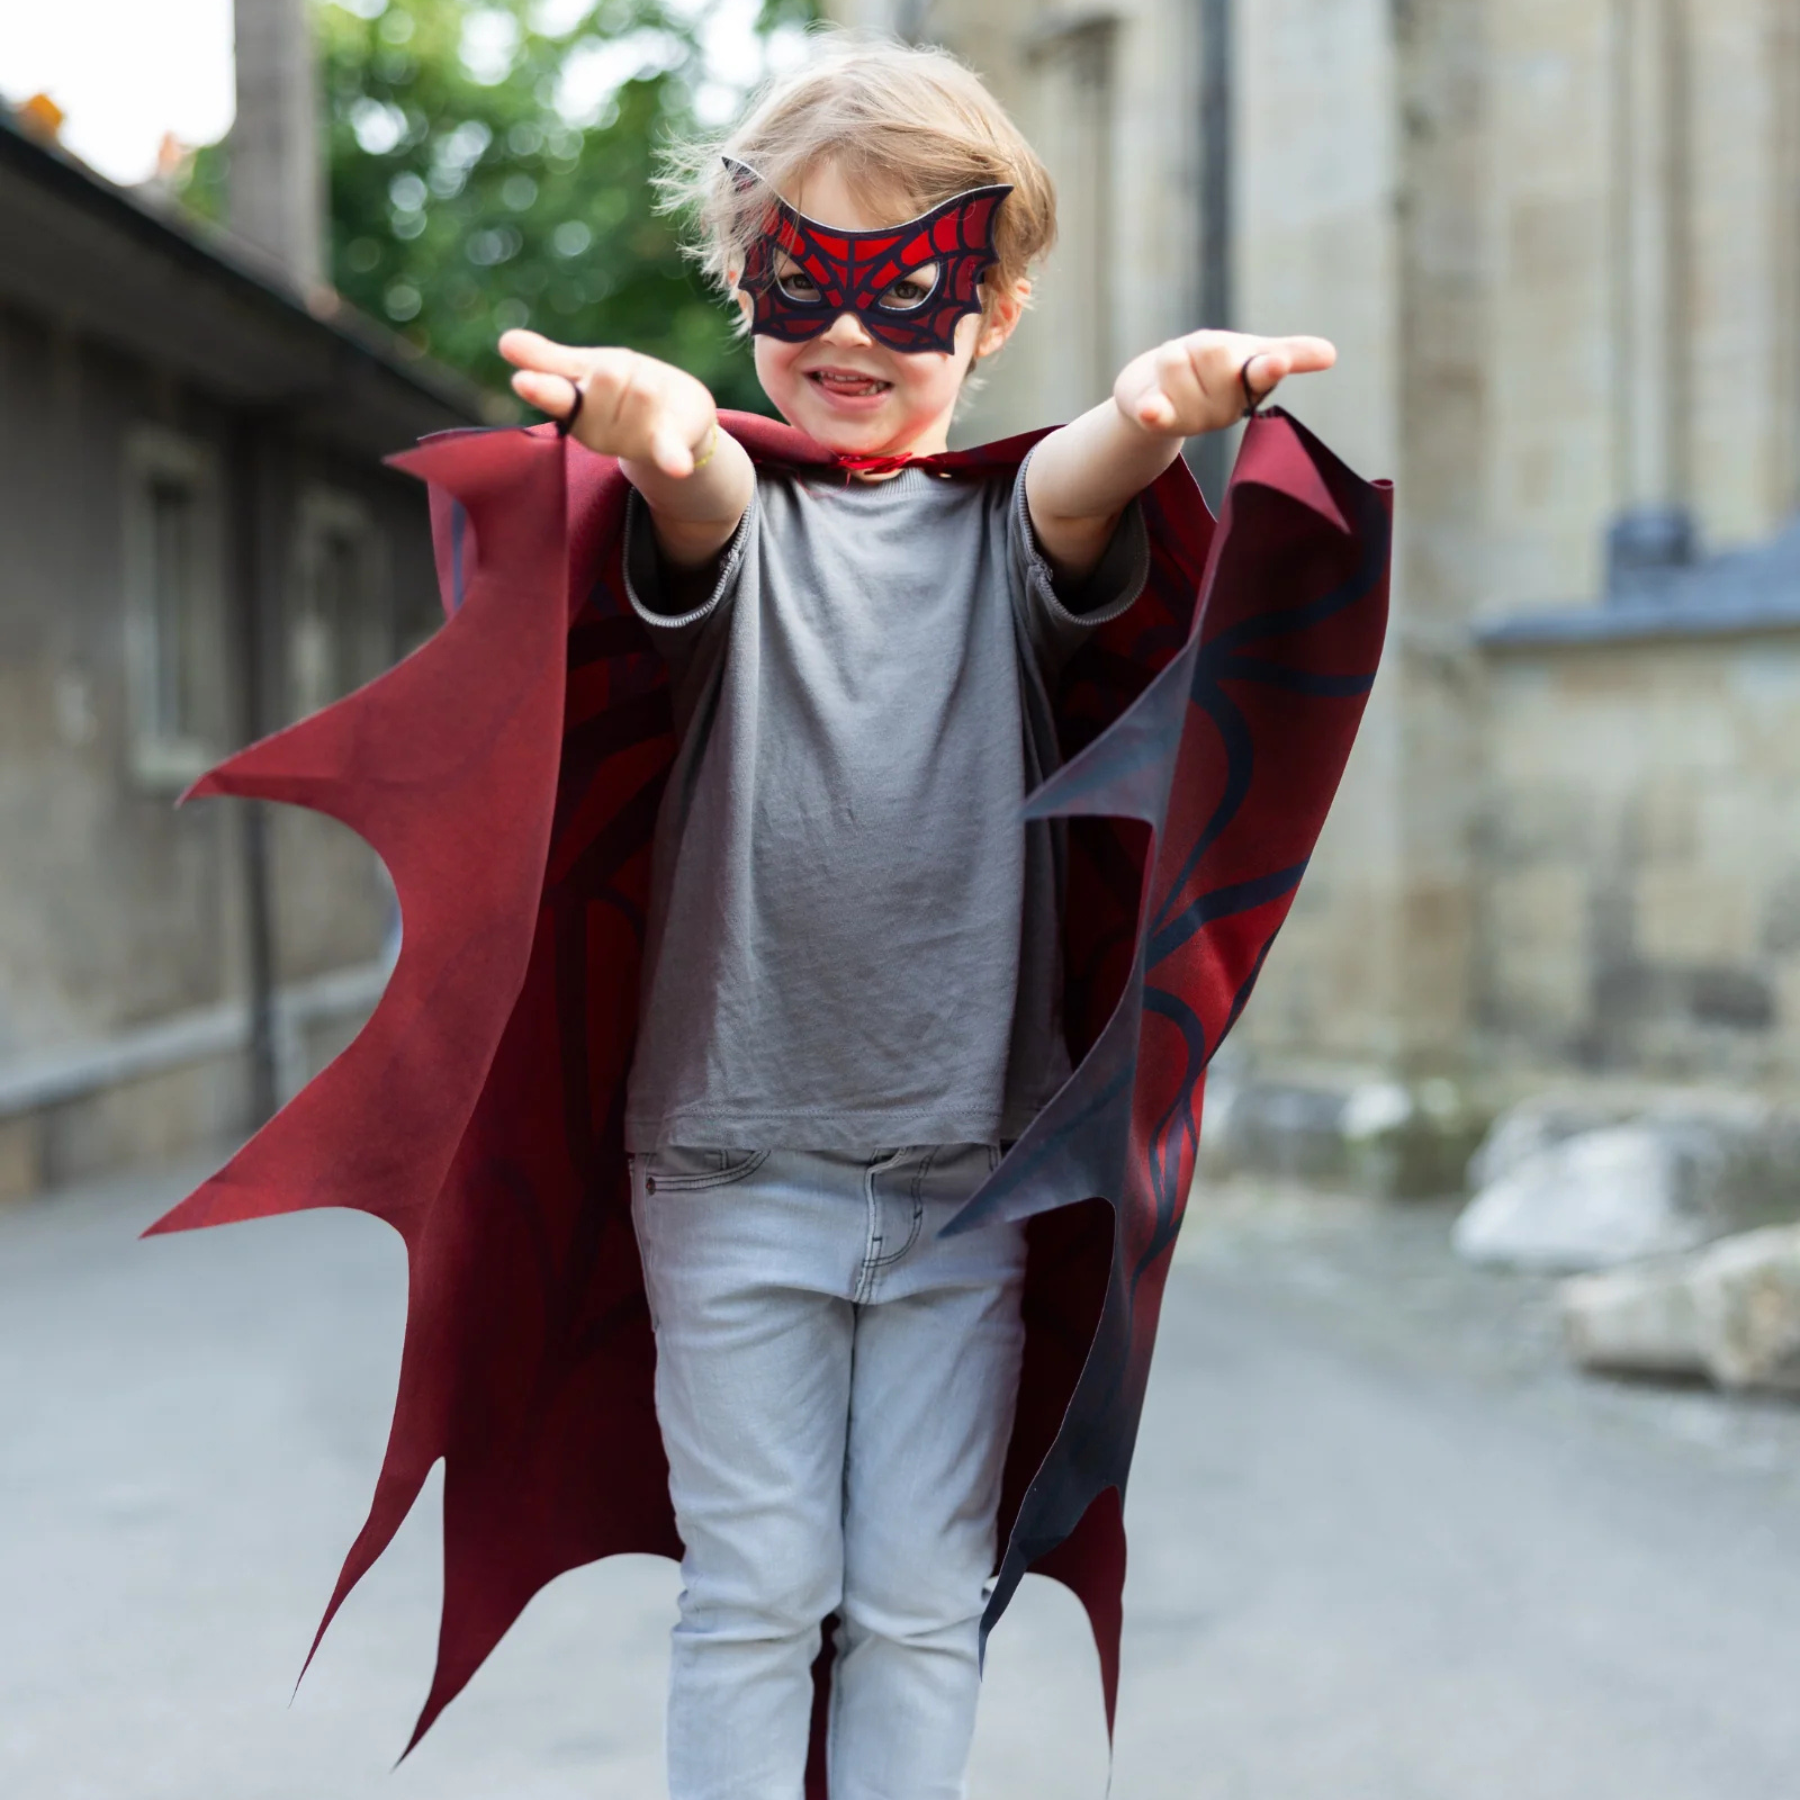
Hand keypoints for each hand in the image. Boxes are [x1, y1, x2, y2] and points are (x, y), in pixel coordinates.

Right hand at [499, 329, 717, 476]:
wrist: (674, 416)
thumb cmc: (621, 389)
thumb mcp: (583, 370)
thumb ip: (546, 360)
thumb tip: (505, 341)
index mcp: (572, 408)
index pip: (554, 394)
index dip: (541, 388)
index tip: (524, 382)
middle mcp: (597, 432)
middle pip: (610, 373)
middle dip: (624, 366)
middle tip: (628, 378)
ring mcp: (631, 442)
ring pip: (643, 389)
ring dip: (651, 380)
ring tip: (650, 396)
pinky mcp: (667, 450)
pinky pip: (667, 453)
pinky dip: (673, 459)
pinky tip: (678, 468)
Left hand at [1113, 329, 1336, 437]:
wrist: (1156, 393)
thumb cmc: (1211, 368)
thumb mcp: (1250, 355)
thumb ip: (1288, 352)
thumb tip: (1331, 354)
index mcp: (1250, 386)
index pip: (1263, 374)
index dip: (1269, 367)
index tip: (1277, 362)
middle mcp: (1223, 408)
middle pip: (1212, 350)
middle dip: (1199, 344)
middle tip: (1196, 357)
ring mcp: (1190, 417)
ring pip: (1176, 360)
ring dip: (1171, 356)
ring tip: (1176, 372)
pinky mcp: (1156, 420)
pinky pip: (1156, 413)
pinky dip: (1153, 410)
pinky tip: (1151, 410)